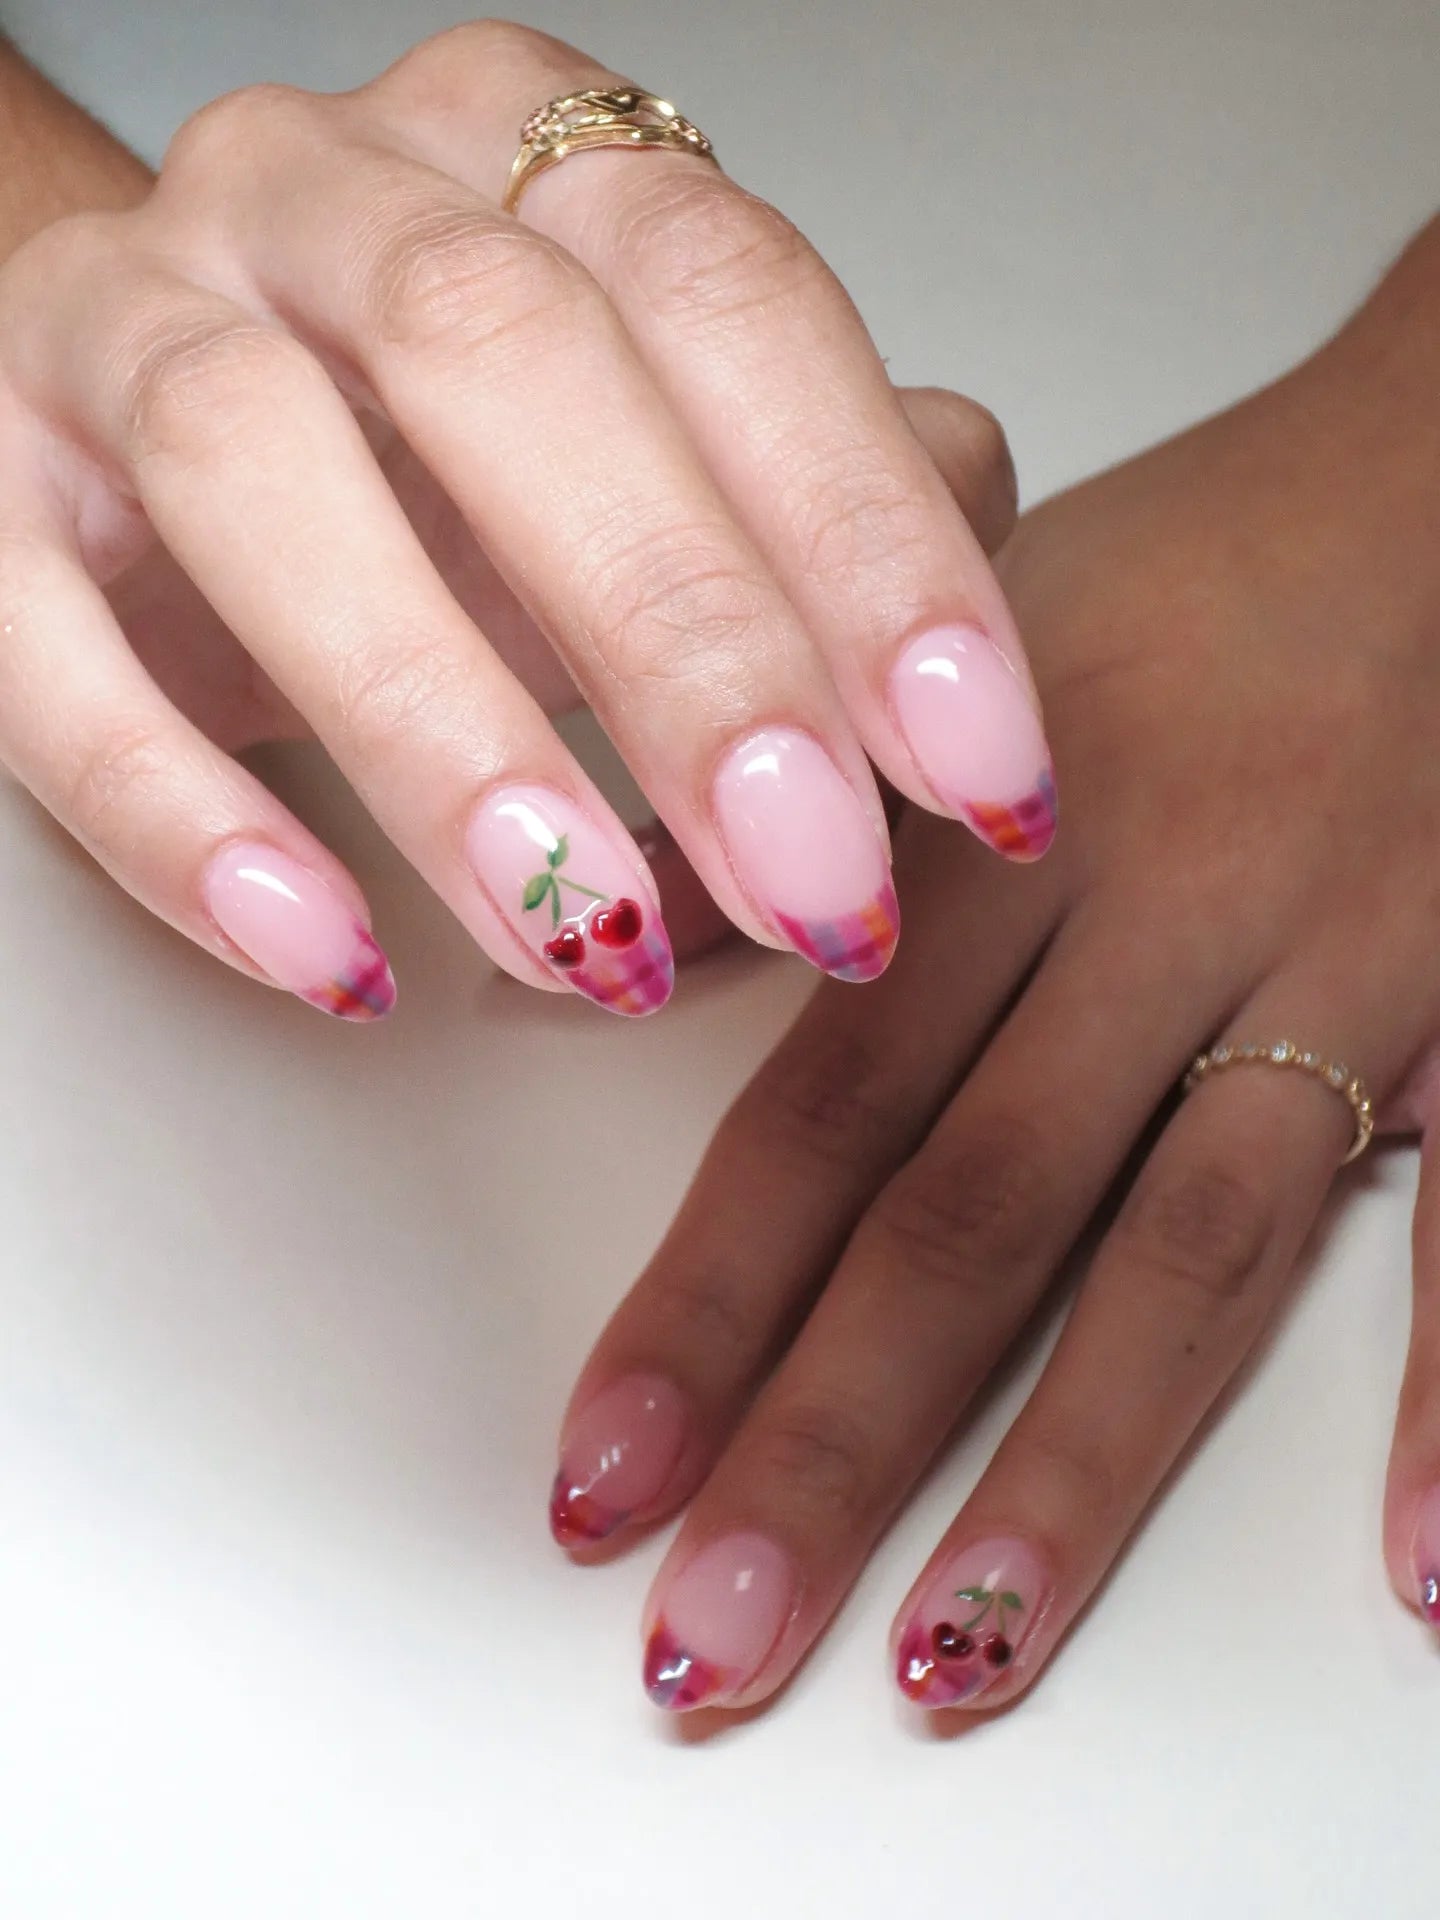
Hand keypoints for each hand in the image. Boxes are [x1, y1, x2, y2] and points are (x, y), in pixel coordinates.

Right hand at [0, 22, 1043, 1022]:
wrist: (159, 435)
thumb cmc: (447, 463)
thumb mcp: (663, 453)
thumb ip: (828, 482)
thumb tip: (964, 537)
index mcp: (520, 151)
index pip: (729, 301)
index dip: (866, 542)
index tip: (975, 771)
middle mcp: (315, 195)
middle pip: (508, 363)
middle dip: (686, 649)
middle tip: (813, 881)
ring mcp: (120, 323)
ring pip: (258, 474)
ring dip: (446, 737)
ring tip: (592, 941)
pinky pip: (41, 644)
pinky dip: (186, 820)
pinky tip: (332, 957)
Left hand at [548, 254, 1439, 1711]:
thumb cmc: (1195, 564)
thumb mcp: (955, 644)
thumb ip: (790, 814)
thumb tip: (612, 957)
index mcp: (995, 831)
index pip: (814, 1109)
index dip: (696, 1308)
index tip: (599, 1480)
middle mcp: (1157, 912)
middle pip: (973, 1212)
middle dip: (831, 1441)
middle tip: (713, 1635)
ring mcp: (1346, 964)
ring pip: (1193, 1250)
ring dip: (1072, 1474)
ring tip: (956, 1659)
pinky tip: (1423, 1571)